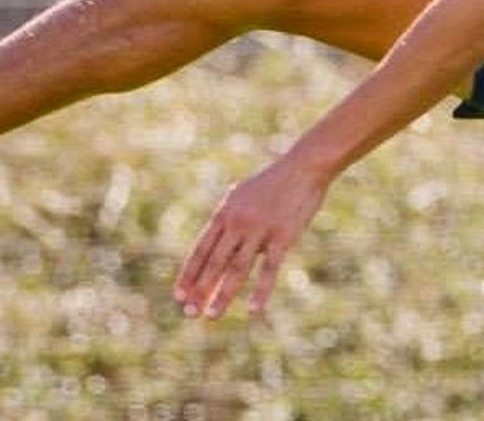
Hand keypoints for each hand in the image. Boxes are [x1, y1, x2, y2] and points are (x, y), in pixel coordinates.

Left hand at [173, 153, 331, 319]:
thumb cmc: (273, 182)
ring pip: (236, 268)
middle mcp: (237, 223)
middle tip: (189, 314)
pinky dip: (261, 291)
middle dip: (200, 290)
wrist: (304, 166)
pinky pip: (269, 269)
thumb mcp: (242, 195)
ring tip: (211, 316)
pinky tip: (252, 311)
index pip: (200, 250)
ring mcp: (259, 230)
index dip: (189, 274)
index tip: (178, 296)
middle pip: (214, 263)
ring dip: (222, 295)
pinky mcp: (283, 236)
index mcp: (225, 213)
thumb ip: (228, 217)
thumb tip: (215, 237)